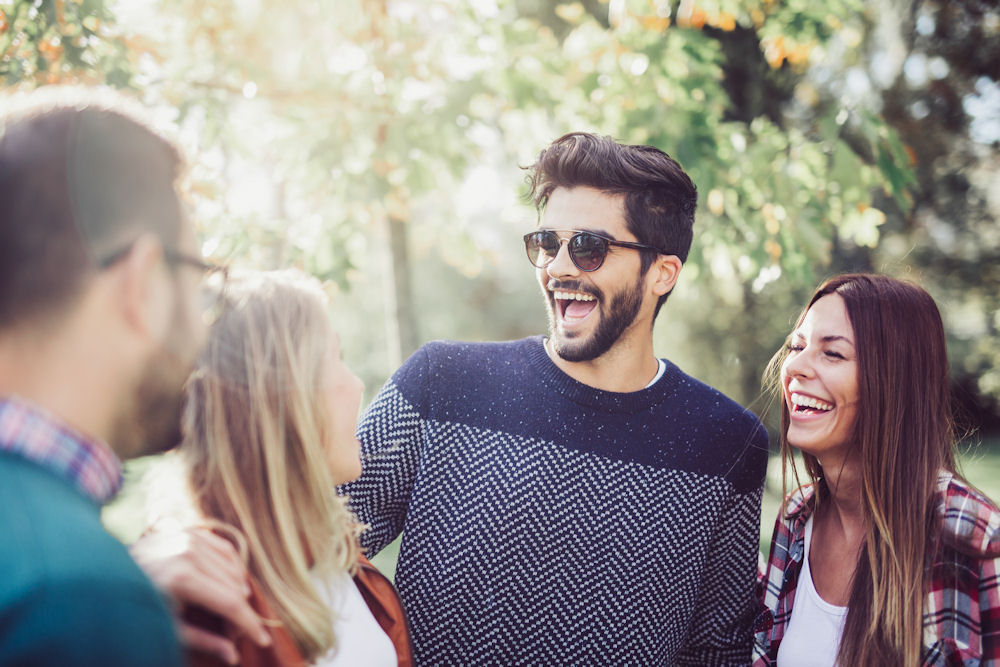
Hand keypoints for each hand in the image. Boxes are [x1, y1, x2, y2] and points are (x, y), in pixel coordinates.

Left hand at [130, 526, 270, 664]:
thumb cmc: (135, 608)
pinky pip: (226, 549)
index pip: (231, 603)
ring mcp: (189, 538)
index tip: (262, 639)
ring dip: (239, 591)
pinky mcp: (189, 531)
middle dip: (240, 613)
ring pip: (235, 567)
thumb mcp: (167, 629)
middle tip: (231, 633)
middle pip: (236, 586)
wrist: (103, 576)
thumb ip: (203, 641)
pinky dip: (232, 568)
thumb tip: (233, 656)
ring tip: (228, 611)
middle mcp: (189, 553)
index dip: (250, 623)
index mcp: (182, 579)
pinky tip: (228, 585)